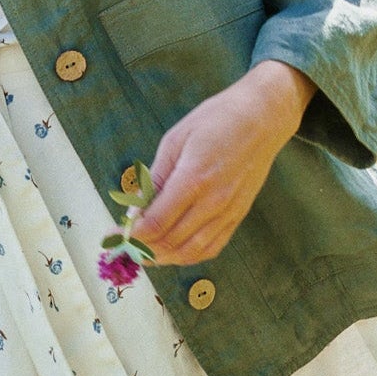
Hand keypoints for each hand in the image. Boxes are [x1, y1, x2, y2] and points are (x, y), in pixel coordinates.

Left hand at [130, 62, 313, 267]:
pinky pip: (212, 247)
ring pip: (191, 251)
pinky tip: (173, 253)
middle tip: (124, 246)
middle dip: (141, 249)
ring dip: (163, 258)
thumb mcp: (175, 140)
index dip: (130, 235)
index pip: (156, 223)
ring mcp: (229, 212)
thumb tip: (135, 210)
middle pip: (171, 241)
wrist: (263, 117)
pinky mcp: (239, 215)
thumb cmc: (216, 120)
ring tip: (143, 255)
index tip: (113, 235)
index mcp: (193, 179)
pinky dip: (189, 256)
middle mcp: (213, 202)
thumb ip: (154, 179)